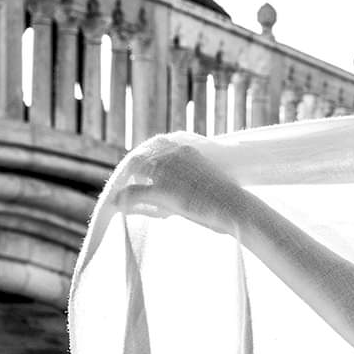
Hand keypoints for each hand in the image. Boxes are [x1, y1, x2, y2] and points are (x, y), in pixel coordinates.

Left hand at [114, 139, 240, 235]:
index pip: (157, 145)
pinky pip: (132, 194)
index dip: (146, 157)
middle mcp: (172, 156)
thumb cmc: (232, 200)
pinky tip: (117, 206)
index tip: (141, 168)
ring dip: (124, 183)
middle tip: (125, 183)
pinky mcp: (160, 190)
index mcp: (186, 150)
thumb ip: (197, 177)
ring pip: (132, 173)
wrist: (236, 207)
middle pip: (140, 157)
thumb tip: (188, 189)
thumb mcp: (213, 180)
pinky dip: (122, 200)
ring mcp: (165, 172)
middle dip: (130, 170)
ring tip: (119, 195)